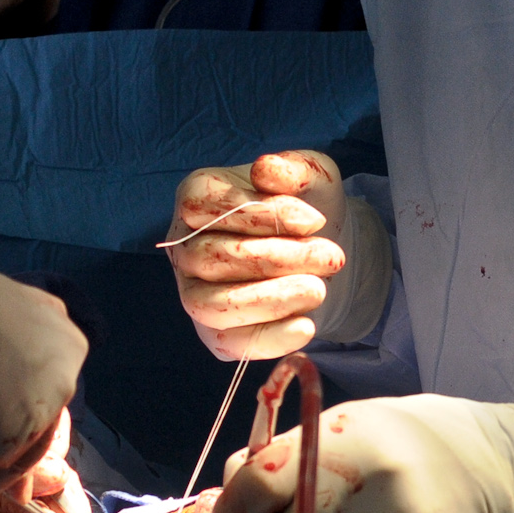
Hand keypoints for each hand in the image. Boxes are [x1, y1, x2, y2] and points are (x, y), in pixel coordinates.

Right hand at [166, 151, 386, 359]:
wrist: (321, 250)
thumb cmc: (305, 207)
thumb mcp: (310, 176)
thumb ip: (291, 169)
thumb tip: (267, 171)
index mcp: (197, 197)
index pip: (202, 205)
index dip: (256, 215)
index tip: (313, 221)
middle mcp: (184, 247)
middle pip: (208, 257)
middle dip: (274, 259)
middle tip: (329, 256)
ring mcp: (194, 292)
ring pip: (207, 305)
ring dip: (267, 300)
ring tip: (317, 289)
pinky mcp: (215, 333)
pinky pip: (229, 344)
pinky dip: (269, 338)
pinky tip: (306, 325)